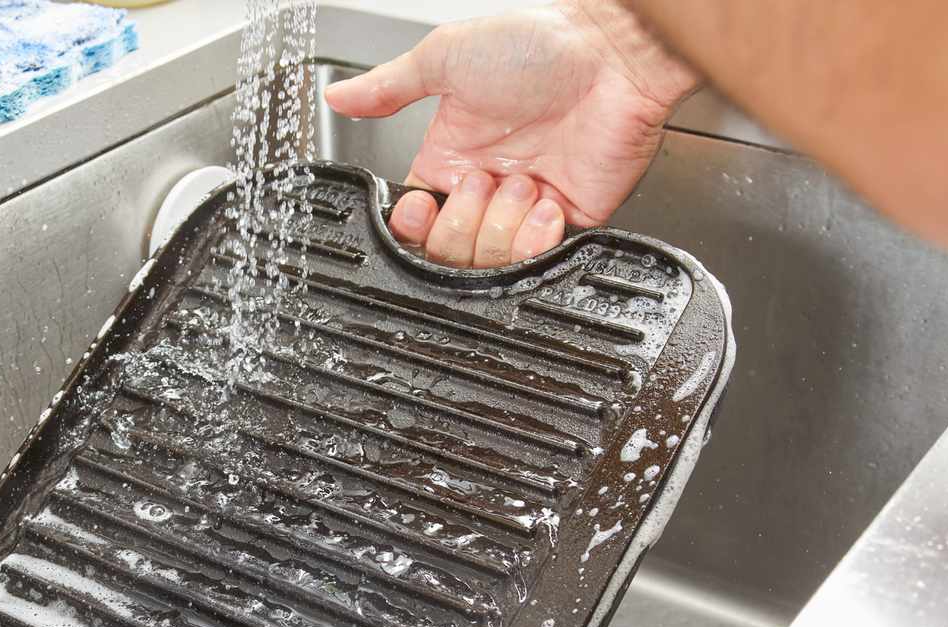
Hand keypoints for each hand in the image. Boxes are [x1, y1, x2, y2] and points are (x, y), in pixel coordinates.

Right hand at [324, 1, 697, 266]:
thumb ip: (386, 87)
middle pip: (447, 251)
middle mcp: (487, 188)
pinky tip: (546, 198)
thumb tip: (335, 96)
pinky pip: (536, 261)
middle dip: (461, 221)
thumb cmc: (540, 43)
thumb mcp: (444, 57)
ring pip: (489, 262)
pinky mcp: (568, 222)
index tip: (423, 202)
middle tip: (484, 176)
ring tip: (522, 179)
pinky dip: (535, 238)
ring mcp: (526, 209)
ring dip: (500, 223)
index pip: (416, 221)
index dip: (414, 225)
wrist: (612, 53)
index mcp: (452, 157)